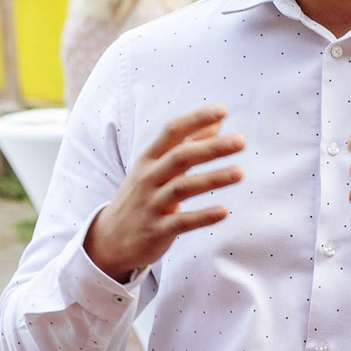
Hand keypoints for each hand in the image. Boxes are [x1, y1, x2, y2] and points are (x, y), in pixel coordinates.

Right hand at [82, 106, 244, 281]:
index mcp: (149, 159)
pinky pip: (181, 222)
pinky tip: (224, 211)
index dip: (196, 119)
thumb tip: (217, 123)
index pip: (172, 132)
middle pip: (180, 157)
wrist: (109, 239)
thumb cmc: (141, 196)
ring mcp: (151, 205)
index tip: (223, 110)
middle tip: (241, 141)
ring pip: (182, 187)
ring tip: (240, 172)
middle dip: (211, 148)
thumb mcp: (156, 167)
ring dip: (212, 179)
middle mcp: (148, 178)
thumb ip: (187, 144)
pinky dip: (202, 217)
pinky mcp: (157, 230)